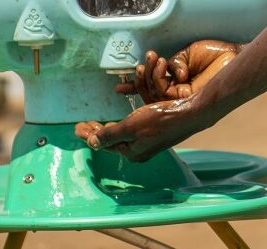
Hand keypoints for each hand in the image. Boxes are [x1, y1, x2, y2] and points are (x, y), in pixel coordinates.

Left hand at [74, 94, 220, 160]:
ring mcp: (146, 143)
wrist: (189, 114)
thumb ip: (110, 134)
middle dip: (95, 132)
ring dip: (106, 129)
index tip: (77, 128)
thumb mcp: (131, 126)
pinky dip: (119, 125)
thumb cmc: (160, 119)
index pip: (103, 144)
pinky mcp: (153, 134)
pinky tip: (118, 121)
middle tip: (82, 125)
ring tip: (95, 124)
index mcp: (131, 151)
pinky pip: (130, 132)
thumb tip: (92, 143)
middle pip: (111, 141)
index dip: (89, 135)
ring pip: (120, 137)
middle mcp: (138, 151)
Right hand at [119, 40, 241, 102]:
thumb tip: (163, 72)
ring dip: (151, 76)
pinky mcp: (186, 100)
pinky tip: (162, 66)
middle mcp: (177, 95)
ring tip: (155, 59)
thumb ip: (169, 64)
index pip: (152, 89)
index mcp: (176, 84)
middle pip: (150, 95)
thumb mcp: (184, 56)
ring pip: (154, 96)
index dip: (136, 87)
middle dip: (141, 81)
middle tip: (139, 65)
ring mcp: (181, 100)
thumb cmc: (212, 54)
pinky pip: (164, 94)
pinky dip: (159, 78)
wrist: (231, 55)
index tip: (119, 86)